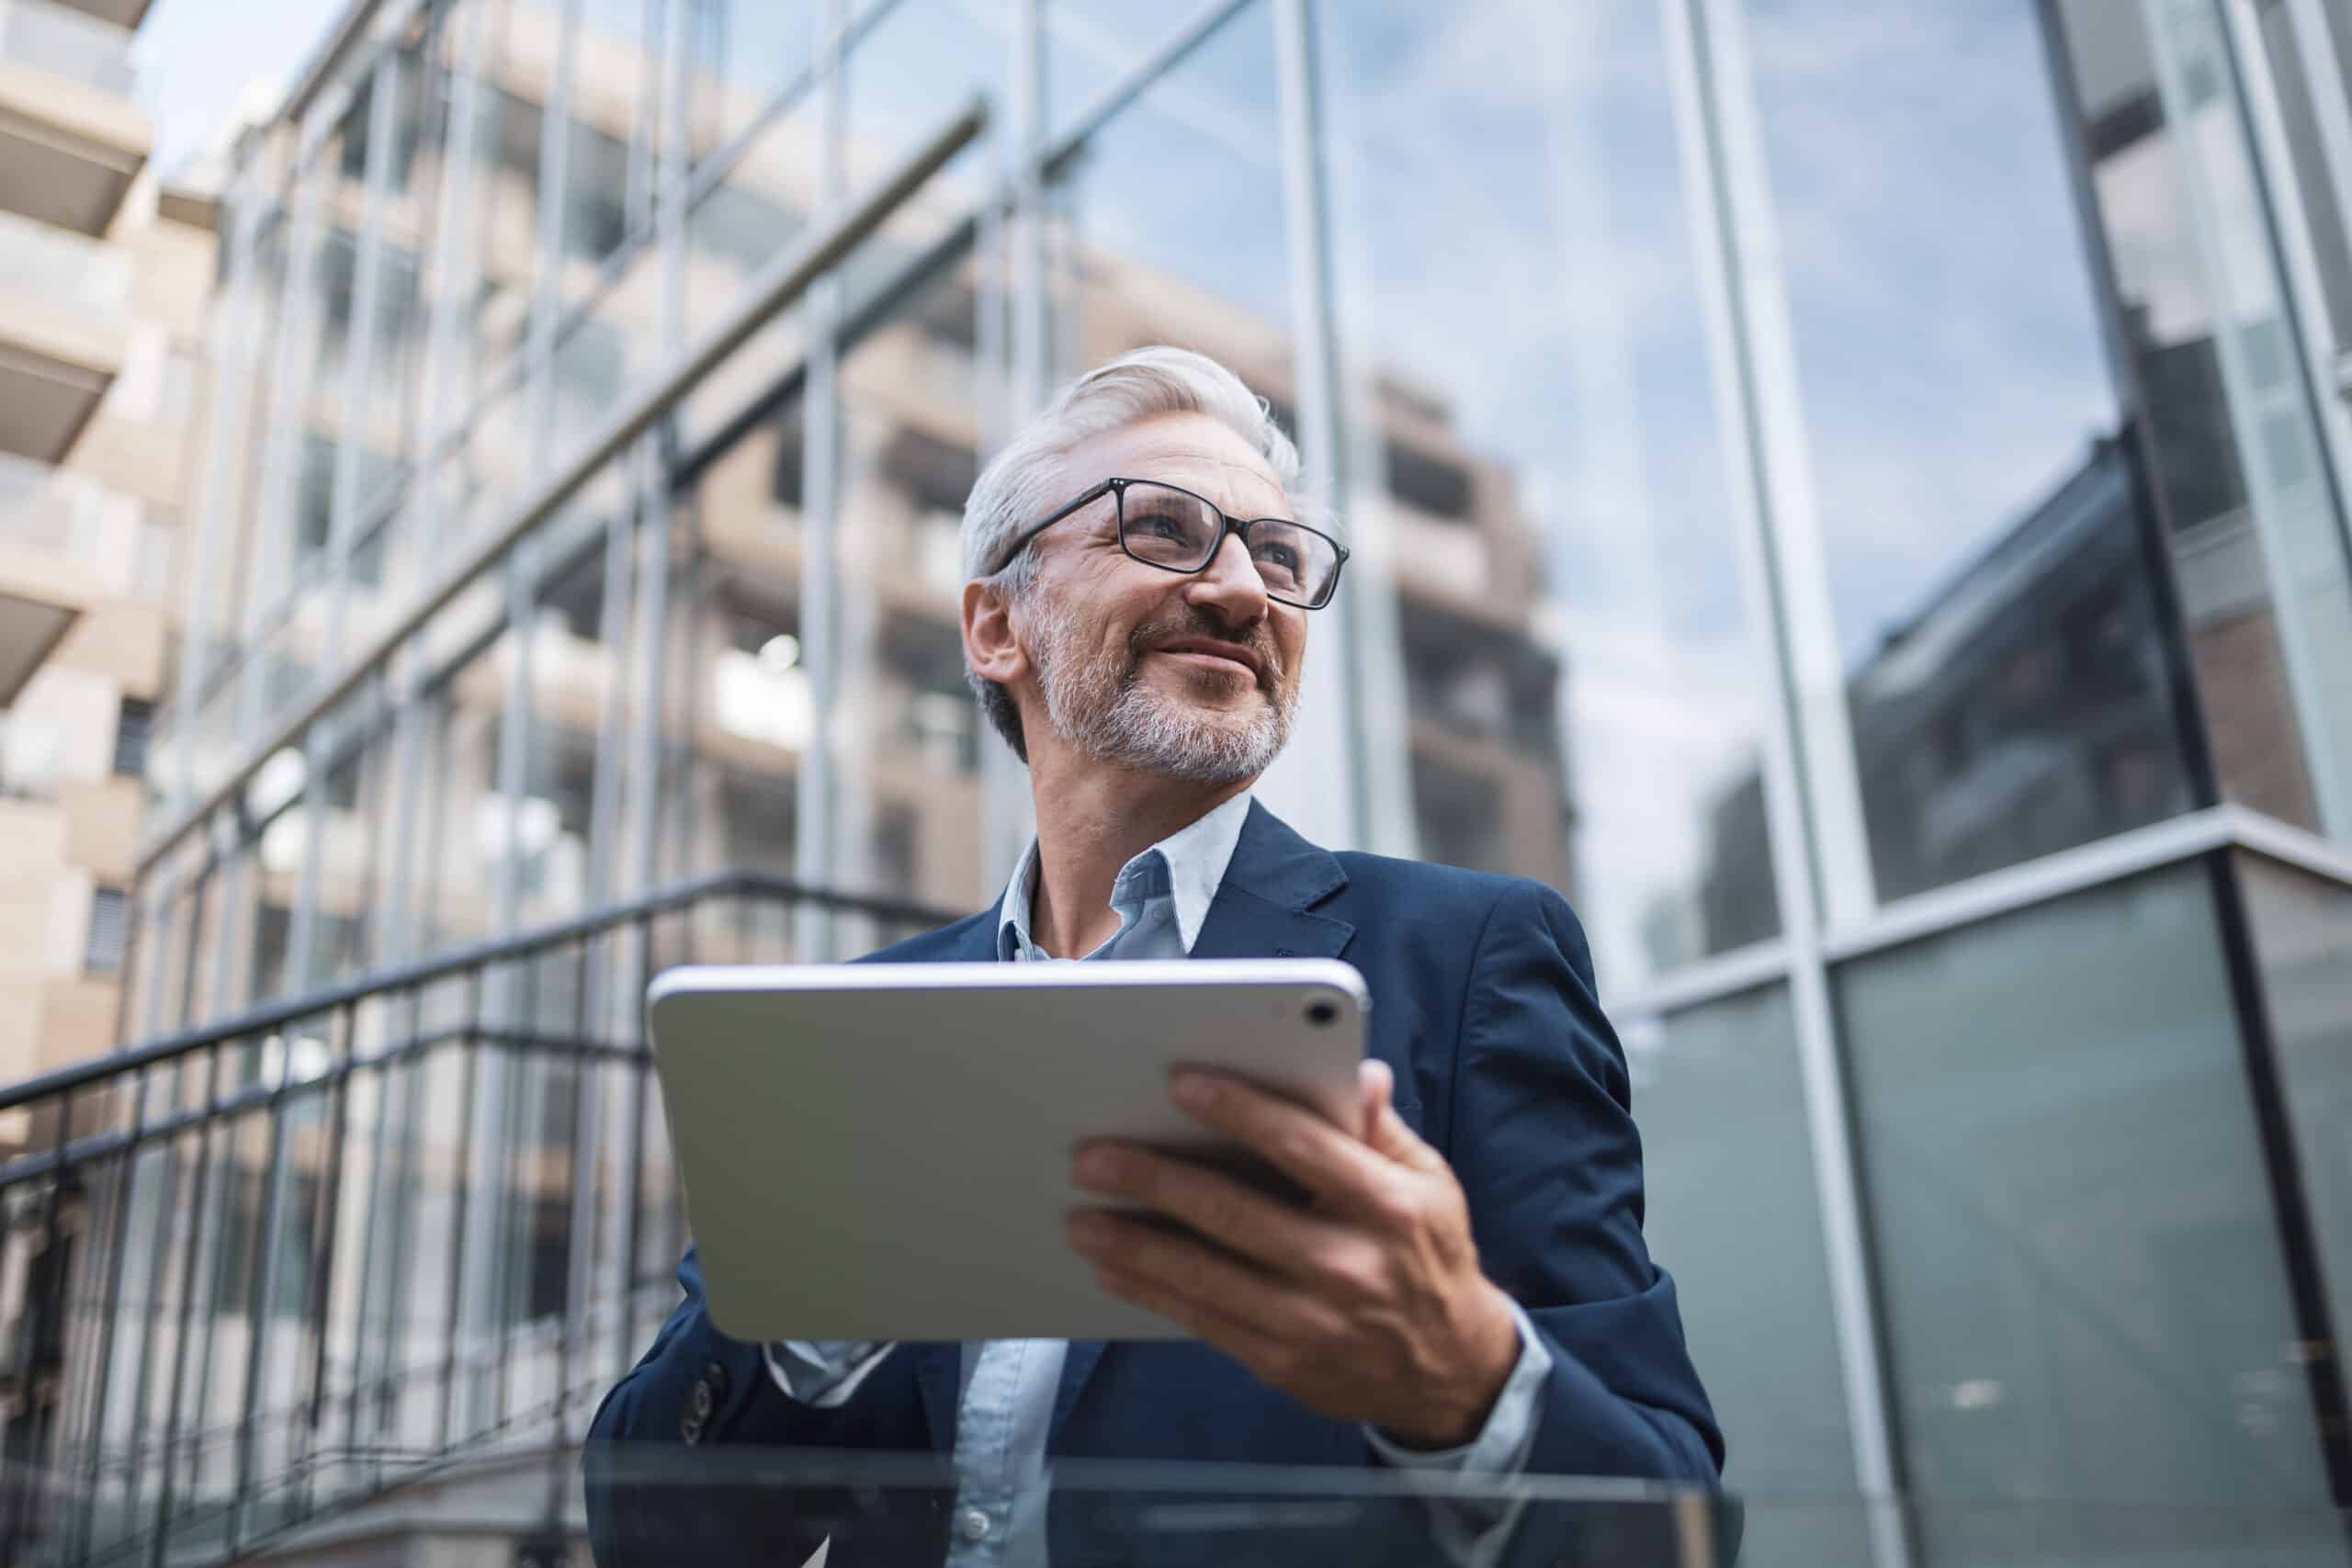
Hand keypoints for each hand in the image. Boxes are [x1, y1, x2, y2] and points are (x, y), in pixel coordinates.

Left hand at [1066, 1060, 1522, 1447]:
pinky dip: (1151, 1292)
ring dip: (1134, 1244)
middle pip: (1234, 1212)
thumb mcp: (1428, 1182)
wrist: (1451, 1372)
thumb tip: (1358, 1071)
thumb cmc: (1428, 1258)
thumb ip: (1381, 1127)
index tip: (1180, 1081)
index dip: (1238, 1110)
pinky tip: (1113, 1268)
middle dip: (1156, 1180)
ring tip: (1081, 1217)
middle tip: (1095, 1155)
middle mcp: (1347, 1264)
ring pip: (1204, 1275)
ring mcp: (1311, 1320)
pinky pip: (1203, 1321)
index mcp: (1386, 1205)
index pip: (1301, 1145)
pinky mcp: (1283, 1361)